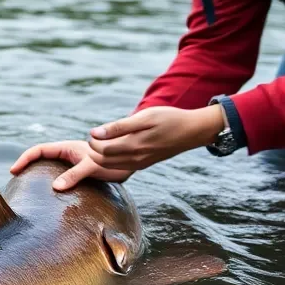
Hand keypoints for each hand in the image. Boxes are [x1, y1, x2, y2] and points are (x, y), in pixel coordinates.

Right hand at [10, 140, 132, 190]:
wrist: (129, 161)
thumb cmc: (112, 161)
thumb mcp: (92, 166)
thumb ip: (74, 175)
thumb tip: (55, 187)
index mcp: (66, 148)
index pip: (39, 150)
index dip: (25, 159)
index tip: (14, 171)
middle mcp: (67, 156)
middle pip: (40, 158)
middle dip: (27, 166)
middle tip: (16, 180)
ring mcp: (72, 165)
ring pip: (49, 169)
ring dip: (38, 175)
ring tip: (28, 189)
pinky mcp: (78, 175)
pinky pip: (60, 179)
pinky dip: (51, 185)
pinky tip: (50, 197)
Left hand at [87, 105, 225, 172]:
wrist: (192, 131)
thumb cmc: (168, 118)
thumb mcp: (144, 117)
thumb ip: (118, 127)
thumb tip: (94, 133)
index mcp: (134, 146)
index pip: (102, 150)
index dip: (93, 142)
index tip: (94, 132)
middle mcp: (136, 159)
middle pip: (104, 161)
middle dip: (94, 151)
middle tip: (94, 138)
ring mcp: (140, 164)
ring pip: (111, 166)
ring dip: (101, 157)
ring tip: (101, 143)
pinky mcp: (144, 164)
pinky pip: (121, 167)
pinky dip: (111, 161)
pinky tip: (112, 149)